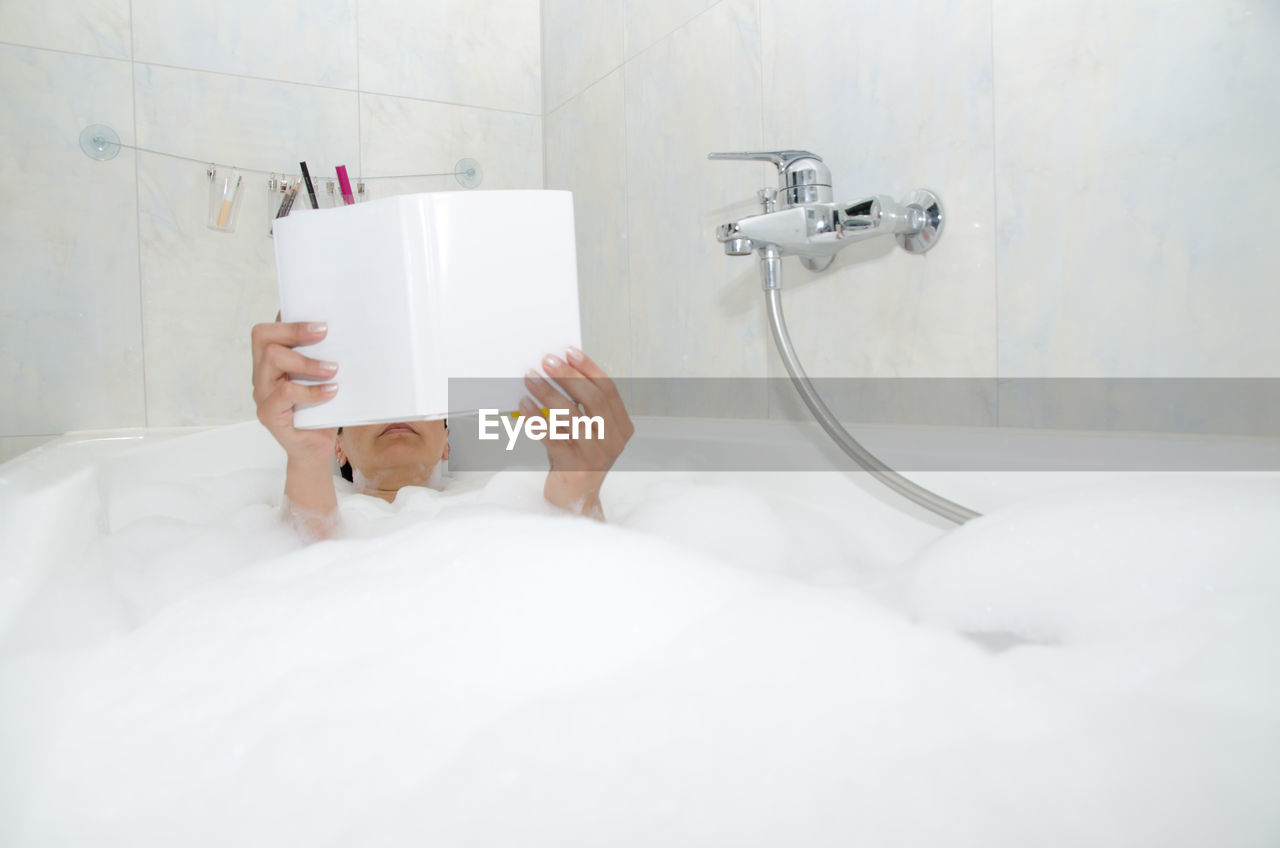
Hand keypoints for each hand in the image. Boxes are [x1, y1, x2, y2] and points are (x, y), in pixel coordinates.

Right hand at [250, 318, 338, 464]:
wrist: (315, 448)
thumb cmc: (320, 410)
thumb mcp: (322, 378)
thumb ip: (322, 356)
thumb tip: (345, 331)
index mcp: (270, 361)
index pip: (269, 329)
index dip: (288, 318)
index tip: (318, 318)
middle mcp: (261, 373)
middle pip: (263, 336)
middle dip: (295, 330)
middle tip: (324, 332)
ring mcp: (261, 393)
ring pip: (273, 358)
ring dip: (307, 361)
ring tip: (333, 368)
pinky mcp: (268, 413)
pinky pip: (286, 392)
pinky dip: (311, 390)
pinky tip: (331, 391)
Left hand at [521, 347, 633, 518]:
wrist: (574, 502)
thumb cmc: (576, 461)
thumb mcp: (586, 433)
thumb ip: (581, 408)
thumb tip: (558, 371)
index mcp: (621, 428)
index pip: (608, 390)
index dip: (589, 368)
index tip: (570, 352)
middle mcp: (613, 441)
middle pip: (592, 399)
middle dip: (568, 376)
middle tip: (547, 361)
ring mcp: (596, 456)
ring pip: (571, 416)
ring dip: (548, 393)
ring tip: (530, 378)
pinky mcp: (575, 468)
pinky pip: (552, 436)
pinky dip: (536, 418)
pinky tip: (524, 405)